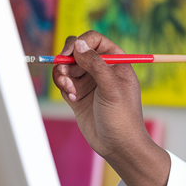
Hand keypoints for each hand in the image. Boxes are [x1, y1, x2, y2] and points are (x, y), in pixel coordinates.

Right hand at [52, 31, 170, 185]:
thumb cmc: (122, 116)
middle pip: (76, 51)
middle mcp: (101, 69)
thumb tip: (78, 44)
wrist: (118, 145)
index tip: (71, 53)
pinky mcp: (77, 95)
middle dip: (67, 60)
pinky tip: (72, 98)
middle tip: (65, 73)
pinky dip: (62, 86)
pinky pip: (63, 81)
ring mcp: (88, 82)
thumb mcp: (111, 87)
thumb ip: (95, 63)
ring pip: (67, 66)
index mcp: (116, 62)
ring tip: (70, 90)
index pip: (94, 40)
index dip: (81, 42)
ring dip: (63, 75)